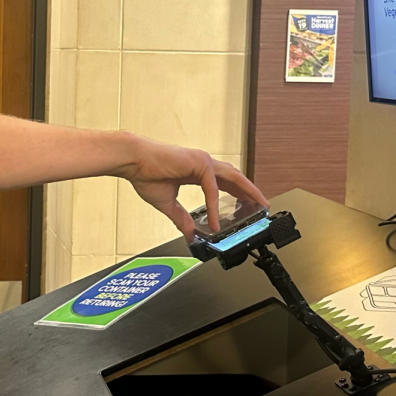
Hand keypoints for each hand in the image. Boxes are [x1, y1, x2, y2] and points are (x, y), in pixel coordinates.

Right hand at [116, 137, 268, 242]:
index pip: (224, 182)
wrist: (132, 161)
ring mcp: (202, 161)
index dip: (237, 192)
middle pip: (234, 178)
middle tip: (263, 204)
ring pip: (232, 177)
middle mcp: (202, 163)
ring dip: (247, 191)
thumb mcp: (167, 203)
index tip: (247, 204)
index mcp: (196, 170)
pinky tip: (217, 220)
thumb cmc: (145, 174)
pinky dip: (215, 205)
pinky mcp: (198, 163)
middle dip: (250, 191)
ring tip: (258, 205)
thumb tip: (190, 235)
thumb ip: (181, 218)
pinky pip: (211, 188)